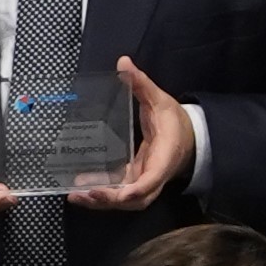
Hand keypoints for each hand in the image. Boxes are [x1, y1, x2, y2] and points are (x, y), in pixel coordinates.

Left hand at [73, 56, 190, 208]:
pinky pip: (120, 193)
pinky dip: (102, 195)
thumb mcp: (160, 100)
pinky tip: (80, 190)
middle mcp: (155, 175)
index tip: (118, 193)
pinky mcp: (136, 181)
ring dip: (102, 202)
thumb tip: (124, 63)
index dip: (135, 189)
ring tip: (76, 195)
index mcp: (165, 156)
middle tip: (86, 194)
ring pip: (126, 201)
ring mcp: (145, 181)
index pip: (151, 179)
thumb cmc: (174, 120)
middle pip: (135, 199)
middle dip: (111, 200)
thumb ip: (141, 84)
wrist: (189, 138)